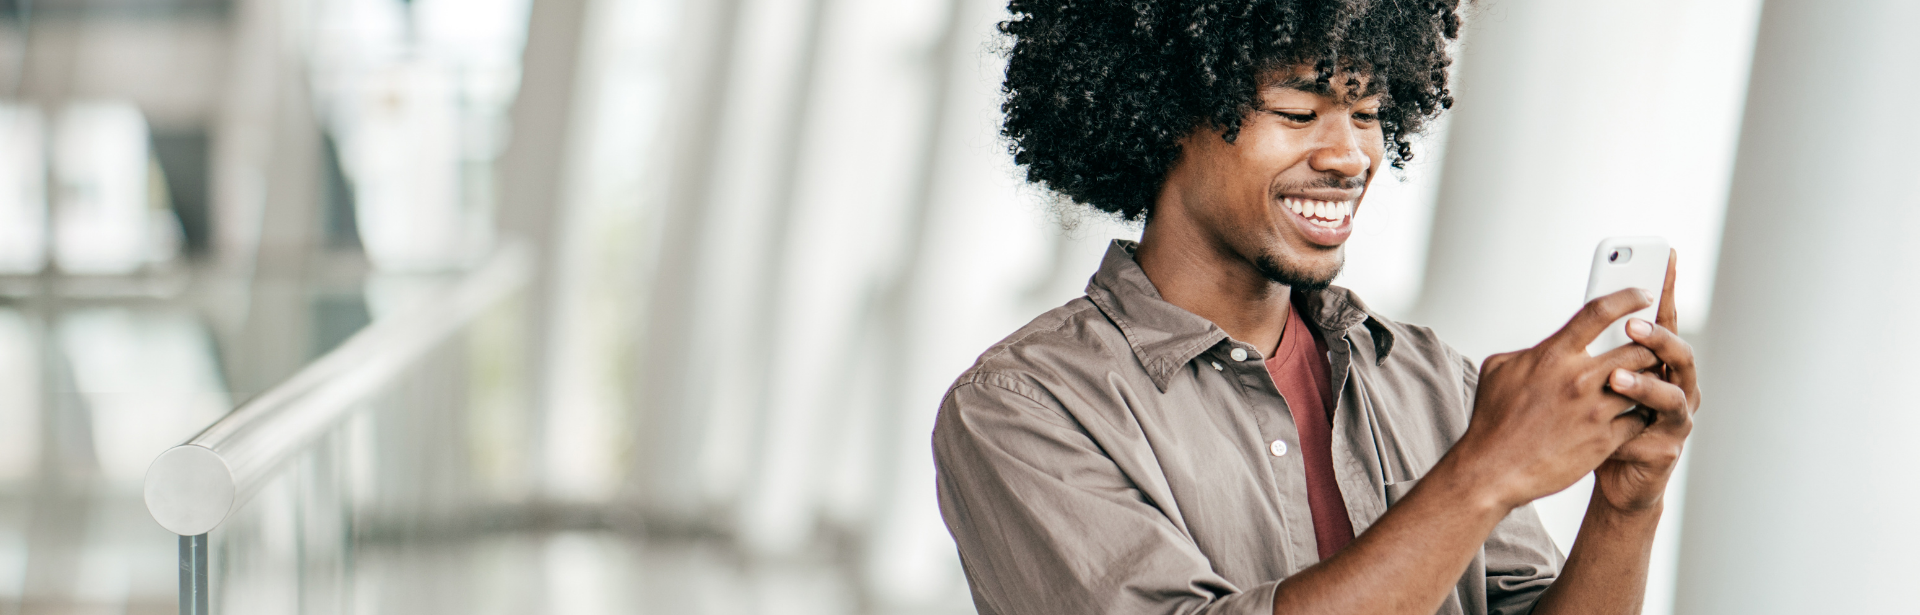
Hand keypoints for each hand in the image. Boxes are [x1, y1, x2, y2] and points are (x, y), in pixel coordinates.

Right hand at [1450, 286, 1664, 509]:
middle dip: (1650, 345)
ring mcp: (1595, 411)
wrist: (1492, 470)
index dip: (1627, 297)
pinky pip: (1640, 418)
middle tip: (1652, 346)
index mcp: (1553, 356)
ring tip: (1648, 378)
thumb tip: (1544, 346)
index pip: (1599, 312)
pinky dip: (1642, 412)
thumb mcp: (1498, 371)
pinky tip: (1638, 412)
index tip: (1643, 294)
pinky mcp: (1604, 440)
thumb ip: (1529, 351)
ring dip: (1650, 379)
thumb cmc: (1492, 422)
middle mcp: (1579, 379)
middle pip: (1636, 348)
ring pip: (1645, 383)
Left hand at [1590, 250, 1699, 513]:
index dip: (1667, 289)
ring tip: (1615, 379)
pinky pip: (1651, 437)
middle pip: (1677, 353)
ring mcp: (1675, 418)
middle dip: (1658, 337)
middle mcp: (1675, 385)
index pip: (1664, 319)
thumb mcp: (1594, 378)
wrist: (1613, 473)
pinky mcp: (1665, 449)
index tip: (1667, 257)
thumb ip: (1595, 349)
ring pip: (1672, 396)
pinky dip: (1630, 432)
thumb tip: (1583, 312)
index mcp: (1657, 362)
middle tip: (1632, 325)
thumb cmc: (1602, 419)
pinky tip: (1611, 432)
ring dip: (1645, 386)